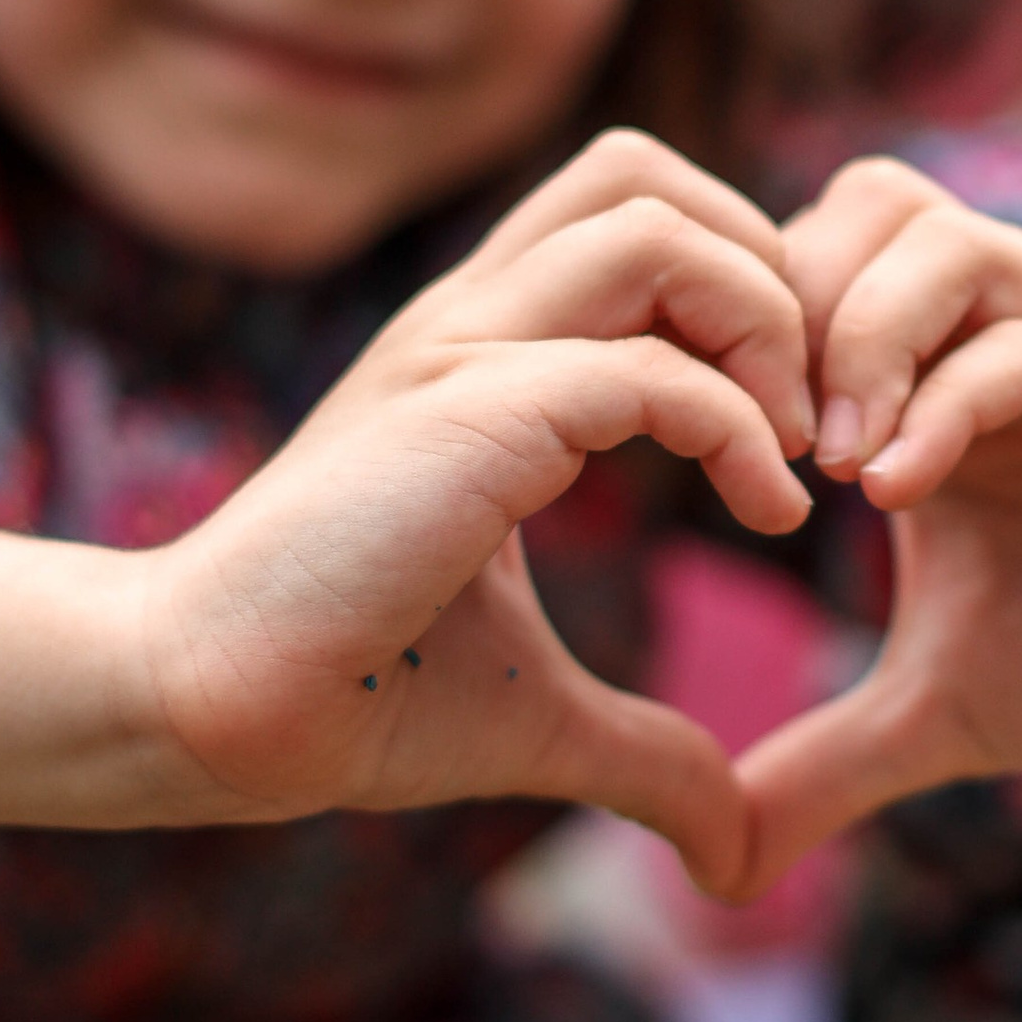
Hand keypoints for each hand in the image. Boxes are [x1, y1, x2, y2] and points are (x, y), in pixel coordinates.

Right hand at [133, 133, 813, 893]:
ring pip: (656, 221)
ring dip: (765, 319)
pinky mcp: (467, 411)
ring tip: (793, 446)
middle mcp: (470, 320)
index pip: (637, 218)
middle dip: (767, 266)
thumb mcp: (541, 717)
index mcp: (482, 353)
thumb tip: (733, 848)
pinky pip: (647, 365)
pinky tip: (769, 511)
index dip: (742, 293)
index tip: (791, 430)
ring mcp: (461, 349)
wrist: (212, 712)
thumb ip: (649, 753)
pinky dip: (737, 425)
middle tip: (809, 408)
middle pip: (650, 173)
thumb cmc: (354, 699)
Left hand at [730, 159, 1021, 894]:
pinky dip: (950, 396)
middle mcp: (998, 335)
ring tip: (830, 469)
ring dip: (852, 334)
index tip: (702, 472)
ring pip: (931, 233)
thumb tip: (717, 858)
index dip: (727, 346)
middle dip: (776, 318)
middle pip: (848, 209)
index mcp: (931, 383)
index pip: (793, 266)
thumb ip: (827, 762)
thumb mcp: (944, 713)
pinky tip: (897, 496)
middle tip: (754, 454)